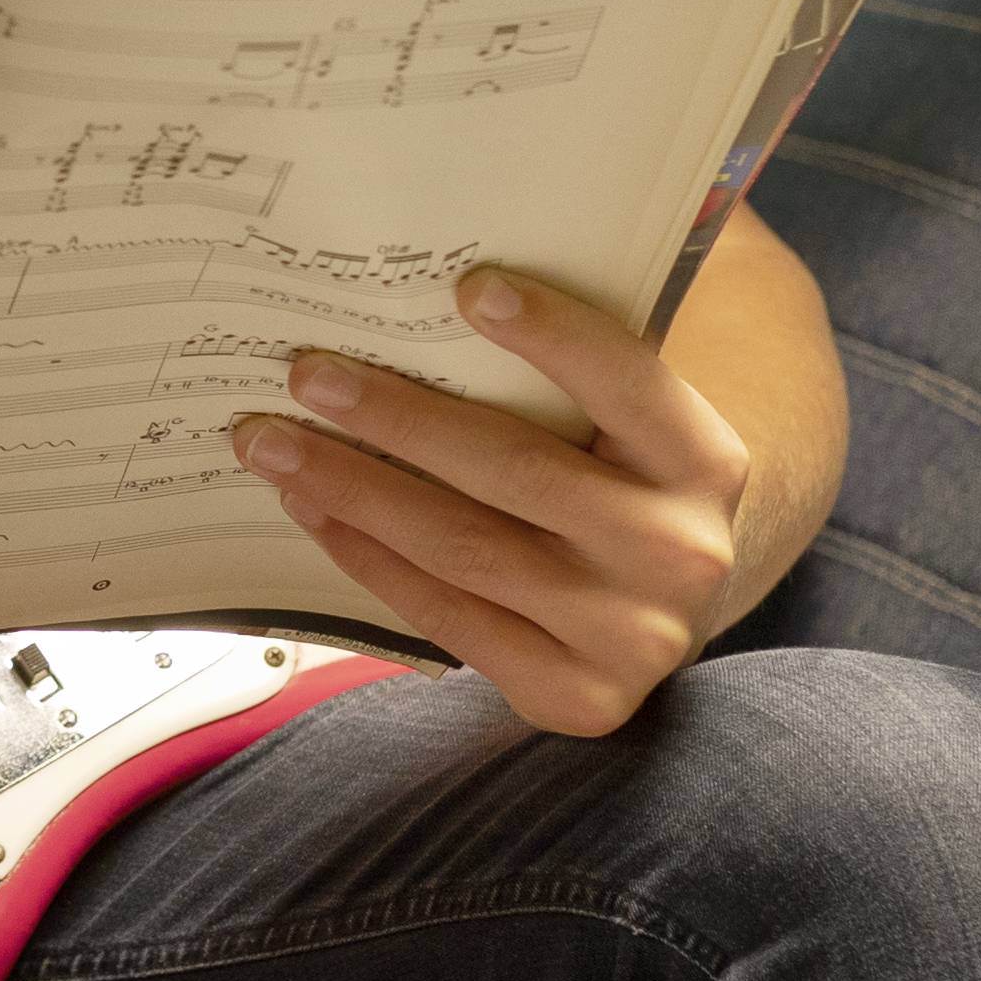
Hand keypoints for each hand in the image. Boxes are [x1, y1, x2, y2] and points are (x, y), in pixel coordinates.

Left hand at [233, 264, 759, 735]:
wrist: (663, 612)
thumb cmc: (618, 486)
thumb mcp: (628, 427)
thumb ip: (574, 367)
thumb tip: (458, 284)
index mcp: (706, 462)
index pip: (626, 383)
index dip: (553, 335)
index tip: (466, 287)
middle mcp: (681, 553)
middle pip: (515, 470)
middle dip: (396, 417)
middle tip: (307, 374)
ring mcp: (630, 634)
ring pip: (465, 548)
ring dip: (353, 489)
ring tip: (275, 443)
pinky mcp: (575, 696)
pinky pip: (448, 616)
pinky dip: (369, 558)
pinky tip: (314, 511)